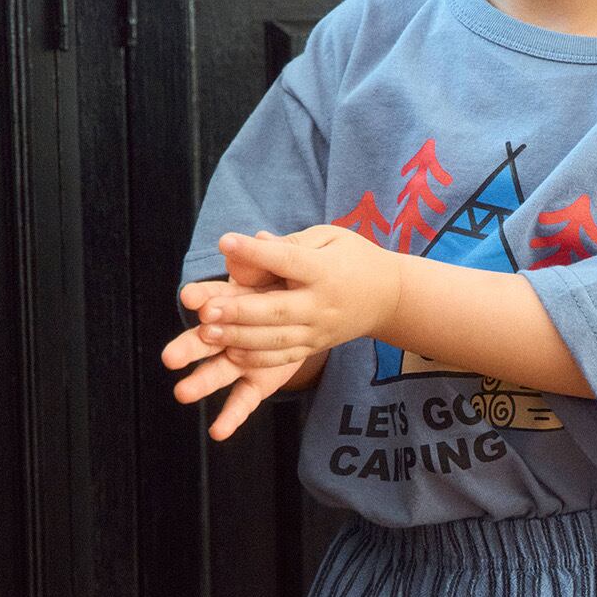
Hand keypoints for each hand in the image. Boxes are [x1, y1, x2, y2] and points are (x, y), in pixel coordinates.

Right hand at [163, 231, 305, 441]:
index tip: (190, 298)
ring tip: (182, 394)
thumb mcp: (284, 267)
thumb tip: (260, 240)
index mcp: (234, 300)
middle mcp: (230, 331)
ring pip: (219, 372)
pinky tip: (219, 433)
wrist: (317, 305)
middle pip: (206, 338)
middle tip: (170, 358)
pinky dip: (232, 416)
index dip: (204, 297)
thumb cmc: (292, 280)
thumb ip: (269, 261)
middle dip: (189, 347)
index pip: (215, 296)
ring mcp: (241, 358)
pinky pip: (244, 399)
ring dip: (201, 383)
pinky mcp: (257, 380)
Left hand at [195, 224, 400, 365]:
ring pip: (276, 339)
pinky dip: (257, 358)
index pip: (287, 261)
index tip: (225, 242)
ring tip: (207, 333)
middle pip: (278, 310)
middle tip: (206, 310)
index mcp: (325, 271)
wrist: (390, 297)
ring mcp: (318, 330)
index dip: (256, 253)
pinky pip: (284, 357)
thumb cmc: (354, 259)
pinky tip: (231, 354)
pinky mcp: (315, 346)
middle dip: (240, 311)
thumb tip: (256, 241)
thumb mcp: (331, 238)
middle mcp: (321, 305)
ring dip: (240, 338)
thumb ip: (293, 243)